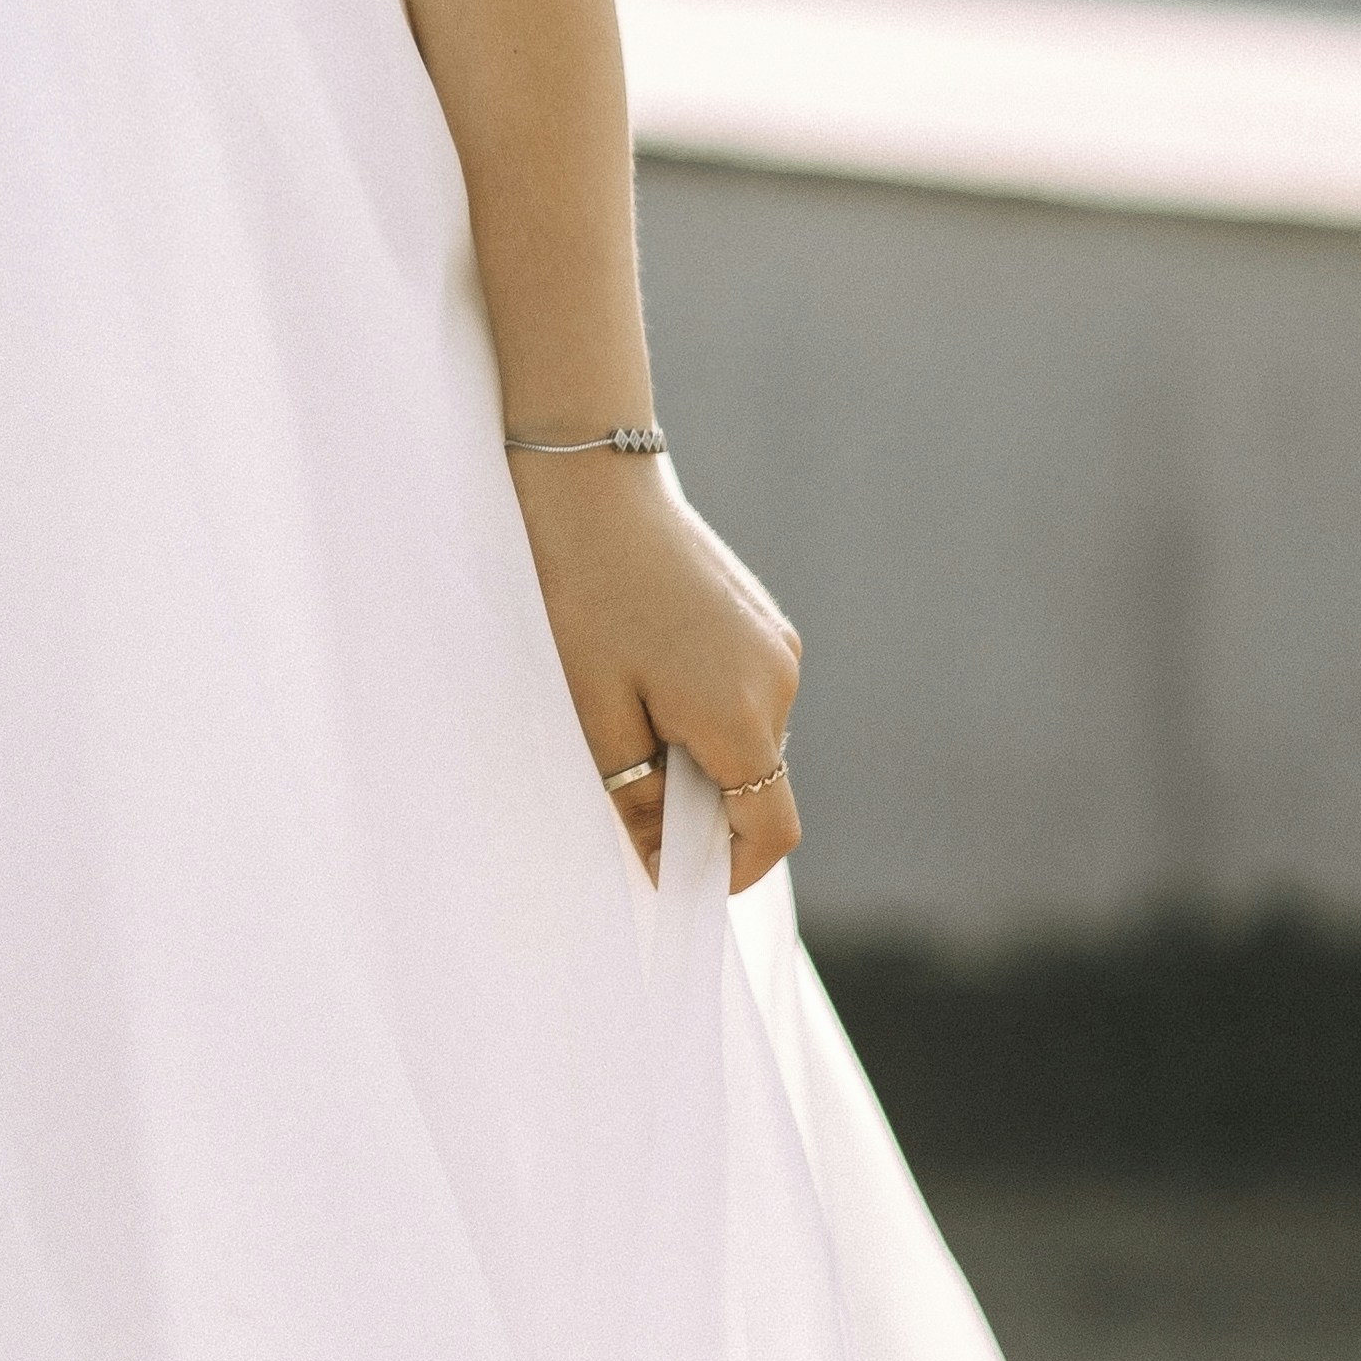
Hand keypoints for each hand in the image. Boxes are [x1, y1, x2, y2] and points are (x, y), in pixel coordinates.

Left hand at [508, 454, 800, 895]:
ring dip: (700, 753)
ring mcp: (778, 645)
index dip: (726, 872)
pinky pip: (747, 694)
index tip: (670, 878)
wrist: (593, 483)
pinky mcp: (765, 620)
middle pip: (758, 786)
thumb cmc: (581, 594)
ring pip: (750, 739)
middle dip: (702, 808)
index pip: (769, 831)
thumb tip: (661, 855)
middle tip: (626, 788)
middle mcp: (779, 681)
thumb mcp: (593, 710)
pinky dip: (707, 710)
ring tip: (627, 713)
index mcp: (741, 713)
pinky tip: (647, 675)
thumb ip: (637, 793)